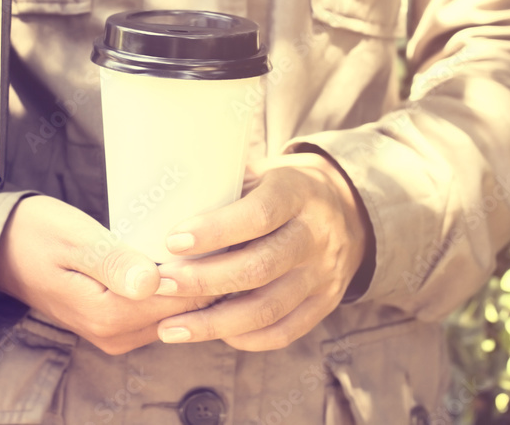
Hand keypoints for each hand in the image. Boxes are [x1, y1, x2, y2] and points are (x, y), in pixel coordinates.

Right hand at [0, 195, 217, 354]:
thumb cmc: (35, 233)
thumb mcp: (74, 239)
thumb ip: (115, 262)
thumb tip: (155, 283)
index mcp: (109, 316)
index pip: (184, 298)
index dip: (209, 265)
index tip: (222, 230)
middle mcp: (116, 335)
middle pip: (185, 309)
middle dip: (207, 274)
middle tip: (220, 230)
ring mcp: (117, 334)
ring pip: (177, 312)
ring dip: (194, 280)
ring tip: (206, 237)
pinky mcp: (116, 325)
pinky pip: (161, 310)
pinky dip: (176, 286)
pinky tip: (182, 256)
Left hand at [153, 152, 369, 351]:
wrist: (348, 210)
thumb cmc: (282, 189)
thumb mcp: (261, 172)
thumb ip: (223, 185)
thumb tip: (162, 195)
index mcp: (298, 192)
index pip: (259, 214)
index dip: (215, 230)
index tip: (173, 241)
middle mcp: (316, 235)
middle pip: (260, 267)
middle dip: (204, 280)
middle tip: (160, 285)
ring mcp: (324, 273)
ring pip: (268, 308)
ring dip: (214, 322)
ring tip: (170, 327)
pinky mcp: (325, 303)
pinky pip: (284, 331)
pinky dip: (245, 338)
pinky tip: (211, 333)